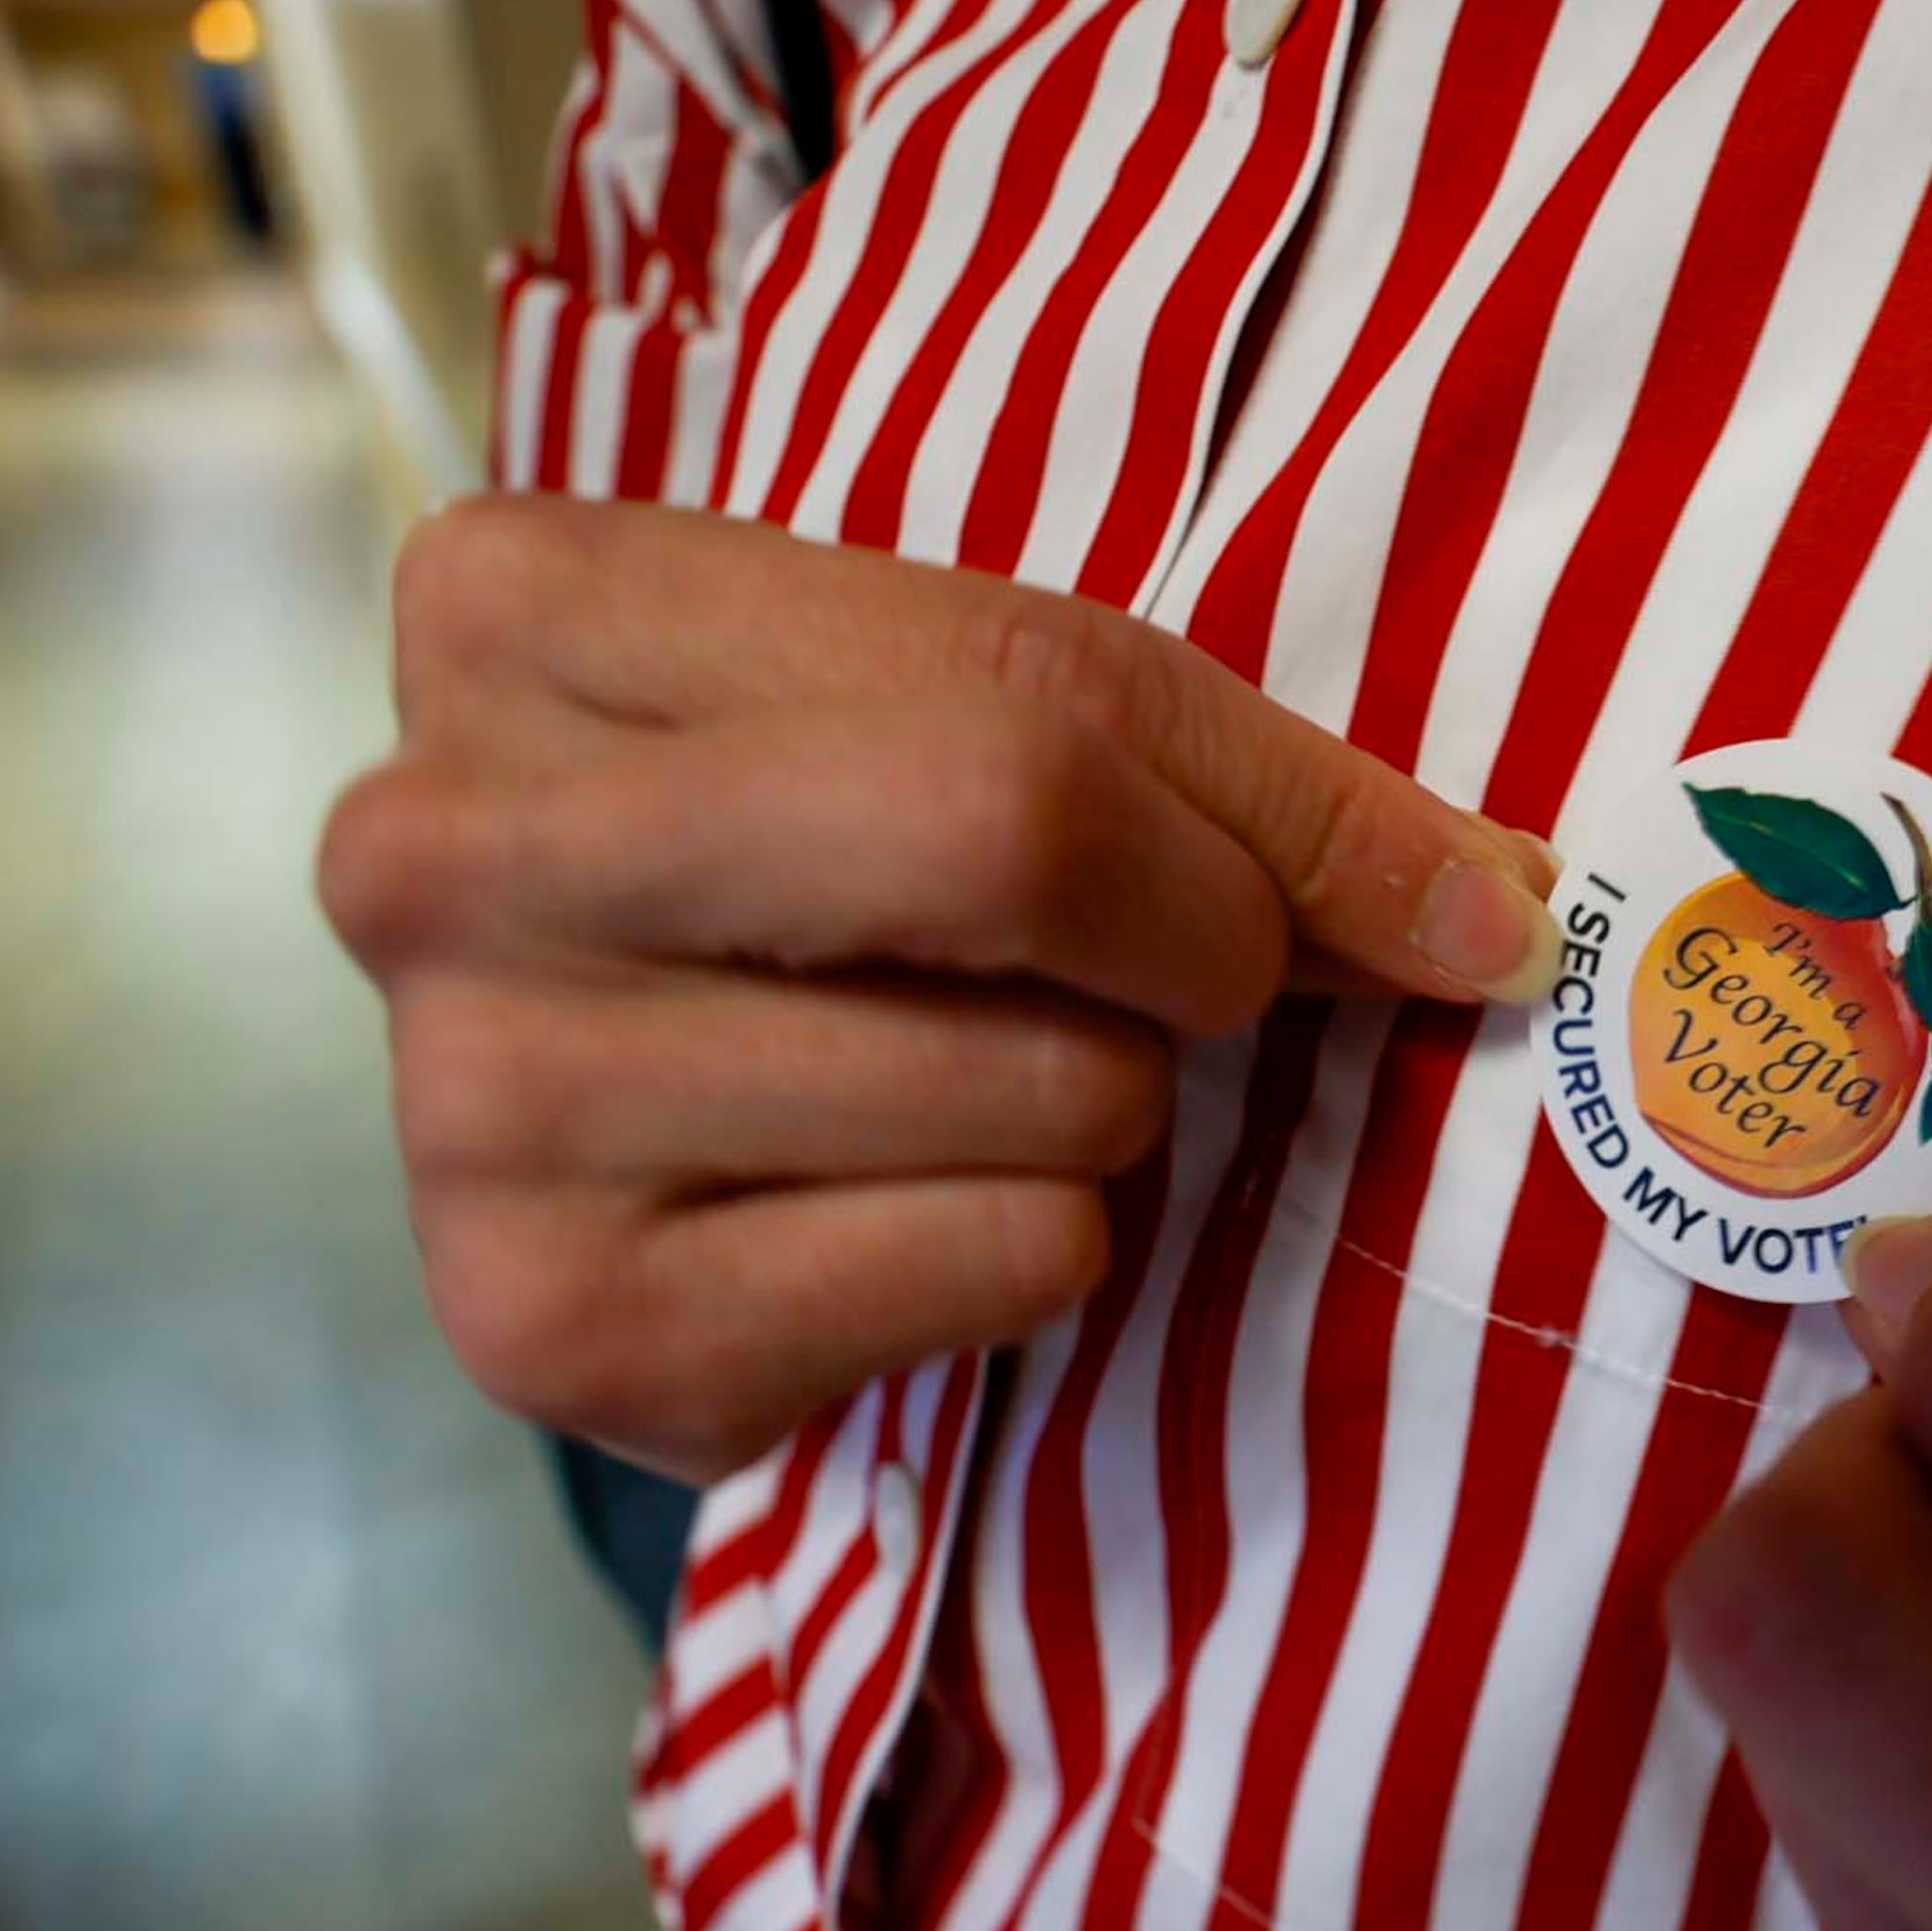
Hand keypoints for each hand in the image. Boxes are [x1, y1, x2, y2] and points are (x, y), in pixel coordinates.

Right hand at [320, 495, 1558, 1480]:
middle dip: (1197, 948)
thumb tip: (1500, 917)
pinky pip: (989, 1269)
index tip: (1354, 895)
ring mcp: (467, 1099)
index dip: (1241, 822)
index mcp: (520, 605)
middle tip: (1184, 992)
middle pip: (1001, 851)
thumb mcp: (996, 722)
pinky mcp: (542, 1324)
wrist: (616, 1094)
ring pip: (1033, 1096)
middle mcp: (432, 844)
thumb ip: (1245, 786)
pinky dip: (1031, 1257)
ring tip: (974, 1090)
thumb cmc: (818, 854)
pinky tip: (897, 1215)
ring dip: (1101, 1118)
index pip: (1024, 699)